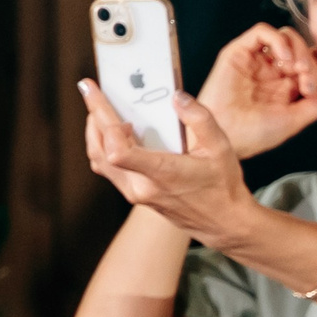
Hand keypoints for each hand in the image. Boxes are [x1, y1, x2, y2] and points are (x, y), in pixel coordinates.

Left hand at [79, 82, 256, 244]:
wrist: (223, 223)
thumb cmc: (223, 187)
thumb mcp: (221, 148)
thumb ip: (200, 119)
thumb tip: (177, 97)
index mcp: (162, 173)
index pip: (118, 153)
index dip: (104, 123)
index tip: (98, 96)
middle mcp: (141, 187)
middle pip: (100, 151)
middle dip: (94, 117)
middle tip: (93, 92)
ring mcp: (135, 193)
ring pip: (99, 161)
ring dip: (95, 133)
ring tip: (101, 110)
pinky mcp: (135, 195)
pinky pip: (109, 169)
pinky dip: (104, 147)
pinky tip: (117, 133)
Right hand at [197, 24, 316, 156]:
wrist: (223, 139)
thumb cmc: (253, 135)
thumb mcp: (295, 119)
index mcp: (287, 84)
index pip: (314, 61)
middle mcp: (273, 70)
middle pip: (303, 47)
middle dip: (313, 61)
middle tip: (310, 82)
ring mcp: (257, 60)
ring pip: (286, 36)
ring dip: (299, 50)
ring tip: (298, 71)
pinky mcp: (238, 52)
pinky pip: (262, 32)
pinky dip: (278, 40)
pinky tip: (284, 60)